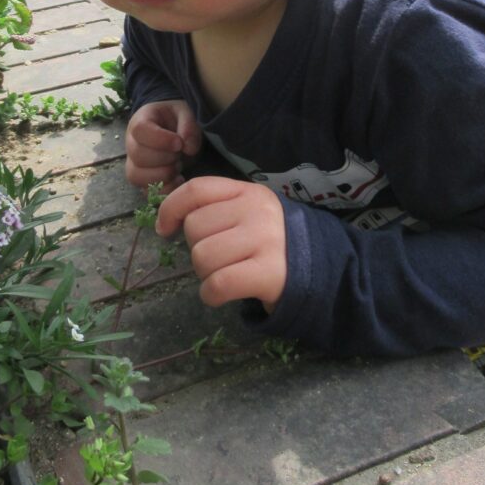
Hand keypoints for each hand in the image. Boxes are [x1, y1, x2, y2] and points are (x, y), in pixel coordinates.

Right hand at [125, 99, 201, 190]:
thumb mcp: (185, 113)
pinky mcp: (141, 181)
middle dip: (165, 158)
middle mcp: (131, 143)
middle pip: (138, 155)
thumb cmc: (176, 121)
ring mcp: (133, 164)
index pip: (140, 130)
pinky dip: (165, 189)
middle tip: (180, 153)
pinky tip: (178, 179)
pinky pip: (145, 192)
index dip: (160, 139)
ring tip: (178, 165)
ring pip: (136, 176)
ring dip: (163, 174)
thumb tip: (188, 148)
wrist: (173, 132)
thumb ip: (189, 126)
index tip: (179, 143)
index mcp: (140, 121)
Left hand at [156, 176, 286, 311]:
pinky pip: (217, 285)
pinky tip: (221, 294)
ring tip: (225, 274)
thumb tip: (167, 220)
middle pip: (195, 227)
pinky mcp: (268, 274)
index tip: (164, 229)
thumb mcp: (248, 212)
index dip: (171, 208)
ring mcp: (265, 241)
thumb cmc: (271, 242)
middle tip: (219, 258)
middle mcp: (257, 211)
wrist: (320, 271)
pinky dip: (210, 295)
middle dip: (197, 247)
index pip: (197, 189)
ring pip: (202, 257)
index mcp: (248, 192)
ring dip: (204, 273)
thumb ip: (215, 208)